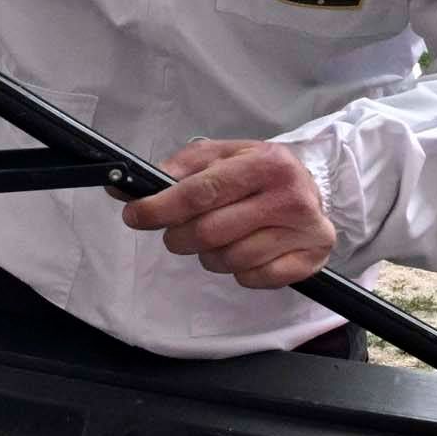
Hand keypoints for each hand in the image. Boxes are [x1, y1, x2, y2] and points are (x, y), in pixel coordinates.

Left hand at [120, 139, 336, 289]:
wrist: (310, 189)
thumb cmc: (257, 174)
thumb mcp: (220, 157)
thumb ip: (176, 170)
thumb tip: (126, 188)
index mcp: (265, 163)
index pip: (201, 191)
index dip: (161, 208)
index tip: (135, 215)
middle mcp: (290, 196)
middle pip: (210, 232)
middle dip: (180, 237)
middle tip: (177, 233)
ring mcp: (304, 231)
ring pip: (229, 260)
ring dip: (210, 255)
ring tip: (220, 238)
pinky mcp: (309, 260)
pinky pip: (253, 278)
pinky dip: (239, 271)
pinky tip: (247, 251)